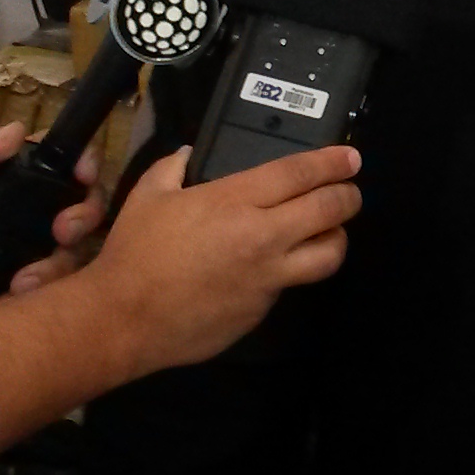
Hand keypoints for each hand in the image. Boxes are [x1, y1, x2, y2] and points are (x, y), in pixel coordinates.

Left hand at [0, 124, 105, 311]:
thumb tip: (16, 130)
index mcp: (26, 178)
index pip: (71, 160)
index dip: (87, 162)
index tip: (84, 174)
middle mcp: (45, 209)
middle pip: (90, 203)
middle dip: (86, 215)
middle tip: (64, 231)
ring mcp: (47, 248)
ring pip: (80, 248)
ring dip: (61, 261)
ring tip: (28, 279)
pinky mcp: (43, 283)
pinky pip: (62, 284)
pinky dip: (45, 287)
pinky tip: (19, 291)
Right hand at [81, 144, 362, 374]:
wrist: (124, 318)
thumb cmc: (134, 252)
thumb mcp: (148, 196)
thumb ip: (172, 169)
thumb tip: (186, 155)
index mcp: (234, 200)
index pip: (300, 174)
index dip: (332, 162)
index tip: (350, 158)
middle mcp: (262, 236)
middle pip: (329, 210)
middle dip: (349, 197)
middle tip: (350, 191)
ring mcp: (267, 276)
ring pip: (328, 255)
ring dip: (336, 238)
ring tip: (328, 232)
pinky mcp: (262, 309)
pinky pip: (289, 285)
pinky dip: (289, 272)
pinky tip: (272, 269)